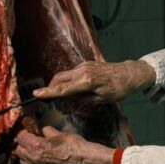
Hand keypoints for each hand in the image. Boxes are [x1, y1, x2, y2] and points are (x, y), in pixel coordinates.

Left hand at [13, 126, 115, 163]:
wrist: (85, 163)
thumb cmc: (75, 146)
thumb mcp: (60, 134)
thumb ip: (47, 132)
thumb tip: (43, 130)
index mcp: (37, 146)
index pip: (20, 137)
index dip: (25, 132)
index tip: (30, 131)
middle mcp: (35, 159)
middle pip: (18, 150)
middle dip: (24, 144)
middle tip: (32, 140)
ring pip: (23, 162)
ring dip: (27, 155)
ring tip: (38, 151)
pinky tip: (47, 160)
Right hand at [32, 60, 155, 103]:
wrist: (129, 74)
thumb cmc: (118, 89)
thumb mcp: (101, 99)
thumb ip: (82, 98)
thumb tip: (67, 98)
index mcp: (87, 81)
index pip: (63, 88)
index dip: (48, 92)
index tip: (36, 94)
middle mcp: (83, 71)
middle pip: (59, 79)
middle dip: (51, 88)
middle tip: (46, 99)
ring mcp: (84, 66)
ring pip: (64, 75)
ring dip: (59, 84)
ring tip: (62, 97)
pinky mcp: (86, 64)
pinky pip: (71, 73)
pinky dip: (67, 81)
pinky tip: (72, 89)